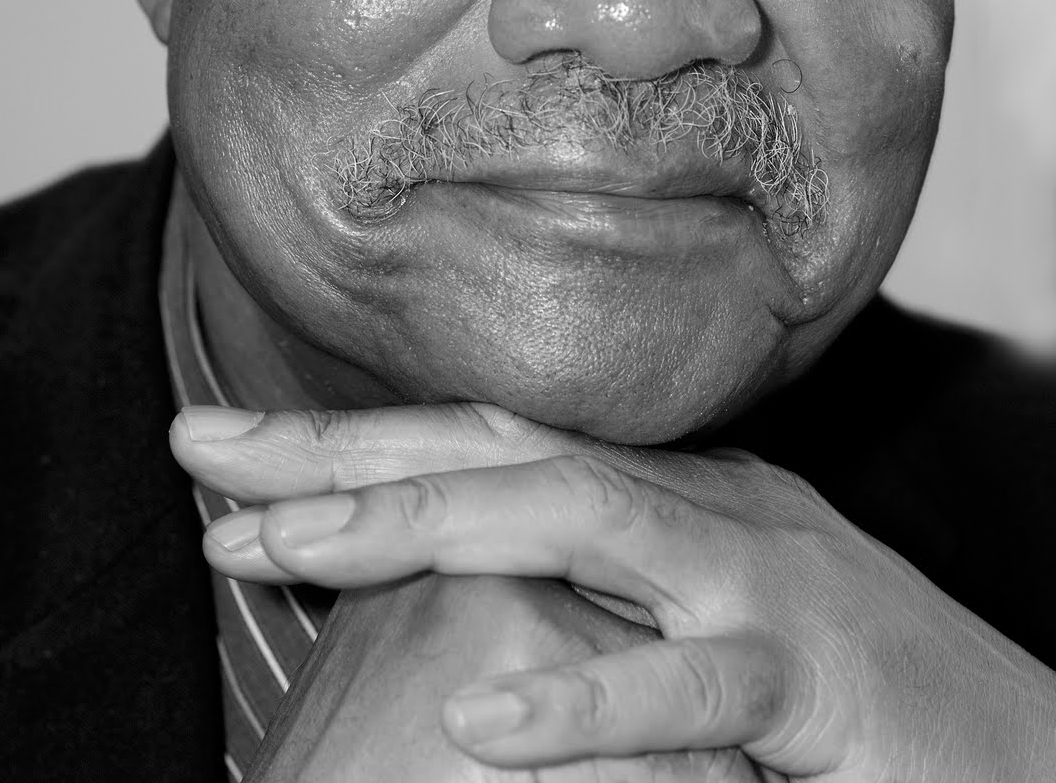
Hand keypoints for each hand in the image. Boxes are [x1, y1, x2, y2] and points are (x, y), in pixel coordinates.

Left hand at [172, 403, 1055, 778]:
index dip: (345, 441)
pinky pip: (687, 691)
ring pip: (574, 521)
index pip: (480, 437)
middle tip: (199, 458)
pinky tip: (481, 723)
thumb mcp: (690, 611)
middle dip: (340, 454)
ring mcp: (750, 578)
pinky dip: (583, 699)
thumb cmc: (837, 681)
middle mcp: (694, 503)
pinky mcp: (805, 675)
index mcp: (659, 490)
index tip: (220, 450)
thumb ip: (584, 585)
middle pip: (497, 448)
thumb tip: (449, 593)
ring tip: (288, 544)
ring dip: (422, 526)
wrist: (1013, 734)